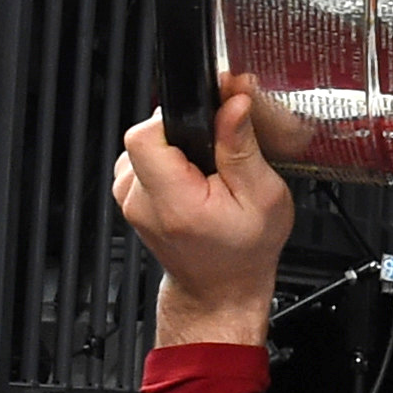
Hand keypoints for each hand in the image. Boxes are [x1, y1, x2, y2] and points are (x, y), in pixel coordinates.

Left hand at [116, 85, 295, 347]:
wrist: (219, 289)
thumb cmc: (243, 252)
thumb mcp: (265, 197)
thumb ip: (242, 146)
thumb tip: (233, 103)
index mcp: (173, 201)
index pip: (146, 135)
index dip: (180, 118)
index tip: (208, 126)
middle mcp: (140, 200)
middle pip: (150, 133)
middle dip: (187, 131)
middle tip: (217, 159)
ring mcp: (128, 198)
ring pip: (147, 141)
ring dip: (178, 147)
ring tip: (207, 174)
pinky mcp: (128, 195)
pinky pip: (144, 155)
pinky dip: (169, 159)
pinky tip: (192, 179)